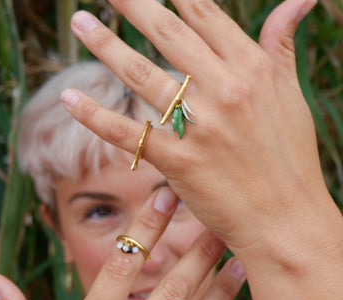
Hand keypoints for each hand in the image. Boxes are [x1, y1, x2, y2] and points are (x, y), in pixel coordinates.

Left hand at [61, 0, 334, 262]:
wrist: (285, 218)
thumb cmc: (290, 158)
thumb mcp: (291, 96)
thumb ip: (282, 47)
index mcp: (253, 70)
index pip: (206, 16)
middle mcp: (225, 91)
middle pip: (169, 35)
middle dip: (133, 5)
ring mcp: (200, 128)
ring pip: (142, 76)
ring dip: (105, 45)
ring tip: (80, 22)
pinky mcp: (179, 163)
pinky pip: (129, 133)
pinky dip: (95, 115)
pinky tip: (68, 98)